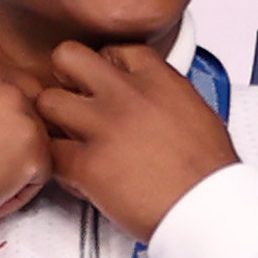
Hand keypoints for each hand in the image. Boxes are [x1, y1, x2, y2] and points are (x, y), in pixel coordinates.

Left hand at [38, 42, 239, 243]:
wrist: (209, 208)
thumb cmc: (209, 172)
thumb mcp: (198, 112)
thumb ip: (165, 95)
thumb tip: (153, 98)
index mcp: (157, 80)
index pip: (113, 49)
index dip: (103, 66)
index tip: (104, 83)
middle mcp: (126, 96)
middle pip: (68, 57)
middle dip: (64, 76)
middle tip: (72, 99)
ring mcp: (104, 127)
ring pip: (48, 102)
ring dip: (54, 120)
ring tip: (70, 138)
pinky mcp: (88, 165)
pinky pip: (52, 153)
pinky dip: (60, 166)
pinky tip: (78, 176)